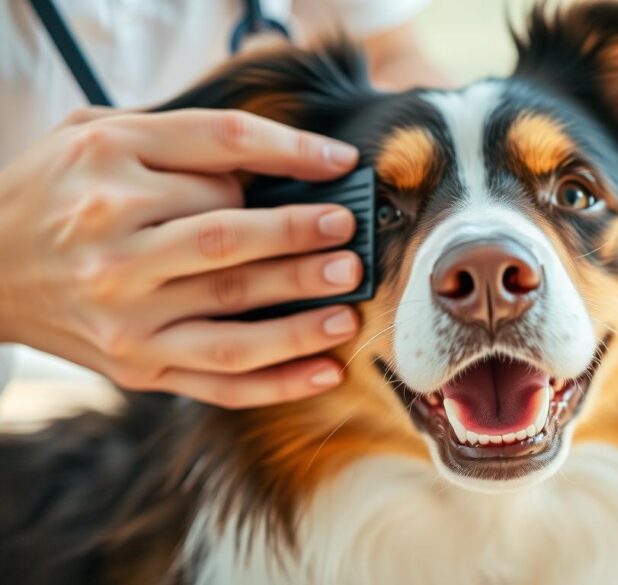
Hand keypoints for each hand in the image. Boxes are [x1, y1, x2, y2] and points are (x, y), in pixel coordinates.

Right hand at [0, 108, 363, 407]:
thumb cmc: (55, 192)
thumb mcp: (95, 134)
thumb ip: (177, 138)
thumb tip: (280, 156)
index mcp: (108, 167)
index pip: (217, 151)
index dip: (289, 152)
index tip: (340, 164)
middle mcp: (113, 243)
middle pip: (228, 239)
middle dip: (300, 238)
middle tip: (348, 235)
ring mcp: (125, 313)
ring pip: (233, 316)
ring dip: (301, 315)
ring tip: (350, 307)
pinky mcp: (137, 365)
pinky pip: (219, 380)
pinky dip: (279, 382)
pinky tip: (325, 370)